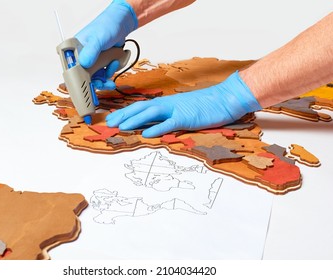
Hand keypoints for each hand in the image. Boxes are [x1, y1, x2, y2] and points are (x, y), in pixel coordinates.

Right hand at [75, 0, 137, 89]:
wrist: (121, 25)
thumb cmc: (107, 26)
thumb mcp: (98, 38)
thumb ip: (91, 51)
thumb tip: (84, 63)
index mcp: (75, 50)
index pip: (70, 68)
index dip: (76, 80)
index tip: (84, 86)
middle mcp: (82, 57)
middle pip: (84, 77)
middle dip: (95, 82)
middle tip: (103, 83)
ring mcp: (92, 61)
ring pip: (96, 78)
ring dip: (105, 77)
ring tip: (113, 66)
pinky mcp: (101, 64)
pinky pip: (104, 74)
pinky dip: (111, 71)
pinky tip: (115, 62)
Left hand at [106, 71, 261, 136]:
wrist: (224, 98)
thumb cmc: (205, 105)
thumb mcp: (183, 110)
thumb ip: (168, 116)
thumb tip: (153, 124)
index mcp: (166, 103)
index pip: (141, 107)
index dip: (125, 112)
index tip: (112, 118)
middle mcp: (167, 104)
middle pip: (140, 108)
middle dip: (123, 115)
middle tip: (108, 123)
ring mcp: (176, 110)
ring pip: (150, 113)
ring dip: (134, 120)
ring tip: (120, 126)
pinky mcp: (186, 118)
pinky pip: (169, 123)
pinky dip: (157, 128)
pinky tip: (146, 133)